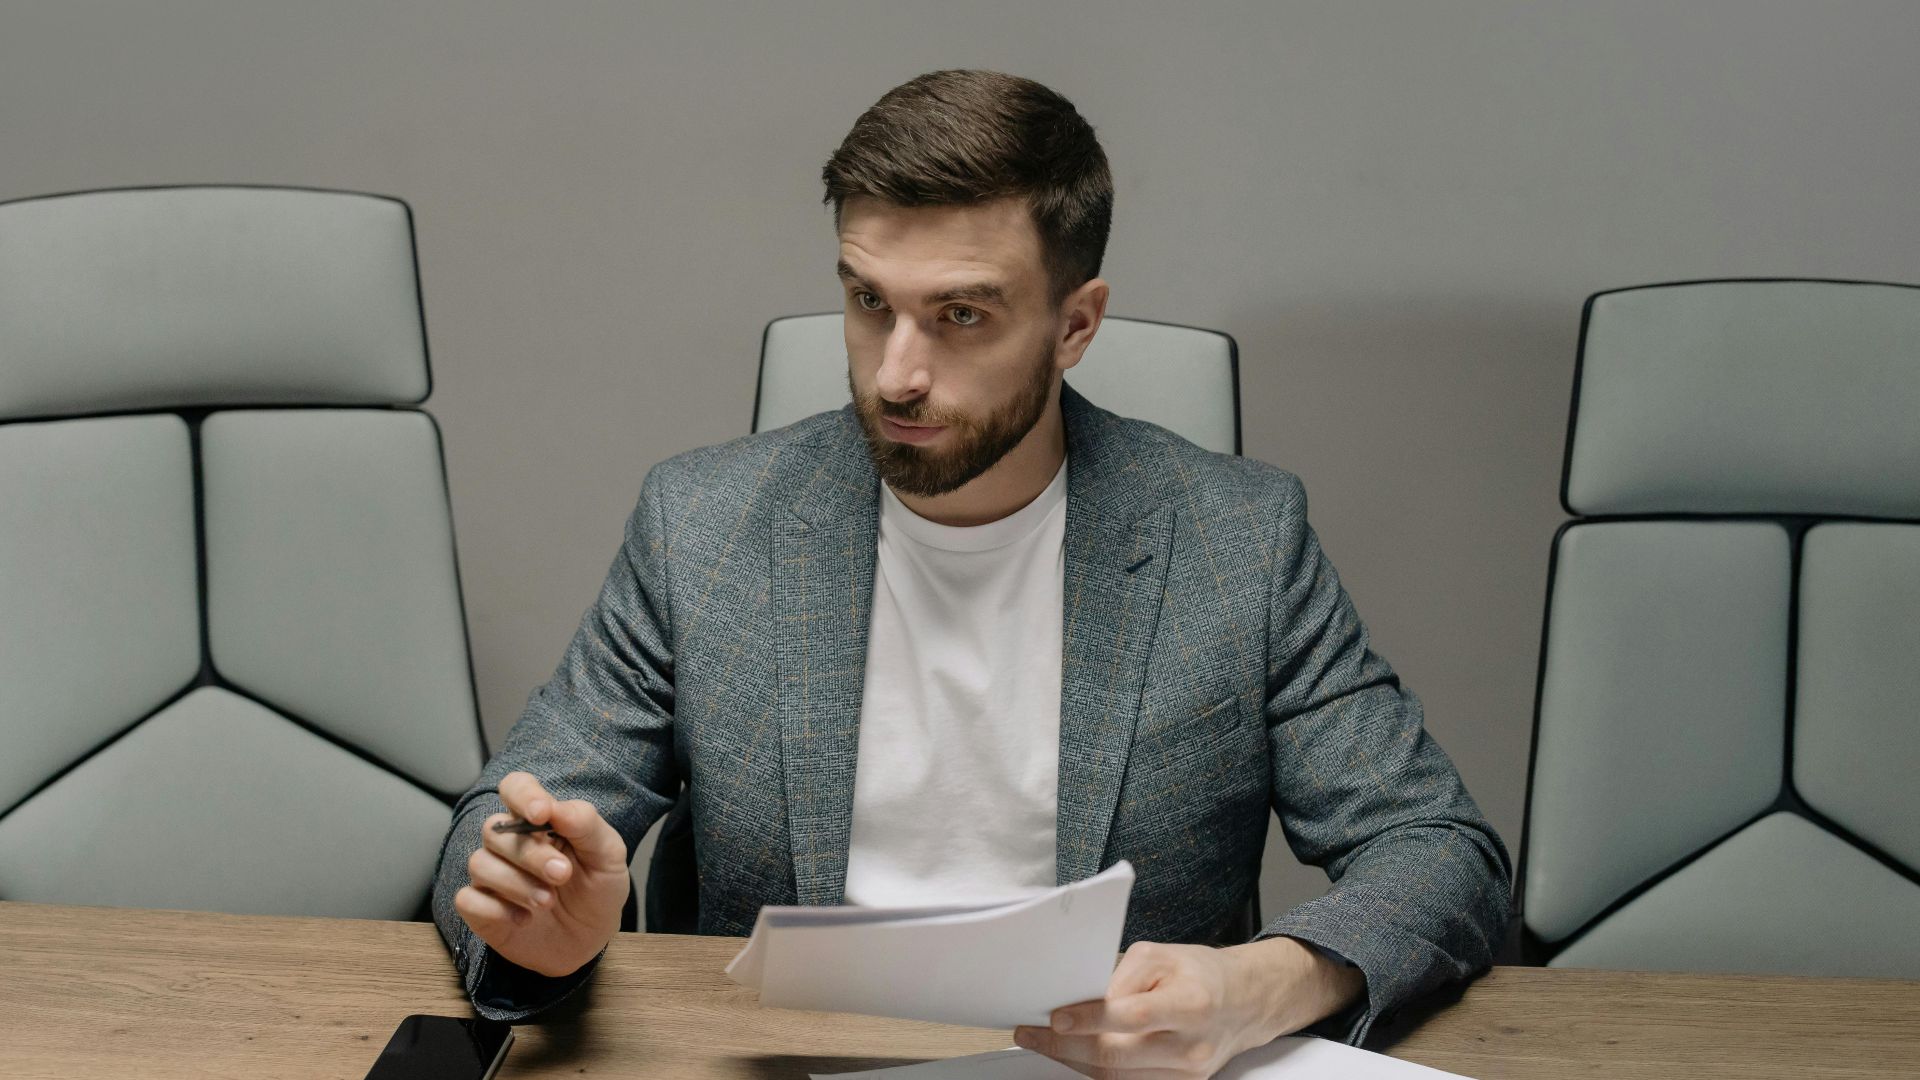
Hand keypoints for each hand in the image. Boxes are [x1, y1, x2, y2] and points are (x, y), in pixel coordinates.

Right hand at [453, 770, 630, 976]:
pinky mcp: (480, 908)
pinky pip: (468, 899)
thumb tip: (556, 807)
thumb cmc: (598, 889)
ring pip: (479, 863)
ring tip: (548, 902)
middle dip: (530, 854)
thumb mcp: (609, 857)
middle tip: (562, 875)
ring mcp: (491, 875)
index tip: (541, 814)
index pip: (516, 787)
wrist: (591, 939)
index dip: (523, 795)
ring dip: (517, 884)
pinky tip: (524, 919)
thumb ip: (586, 825)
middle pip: (495, 829)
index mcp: (540, 820)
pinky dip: (496, 910)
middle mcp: (509, 842)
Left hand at [1012, 937, 1363, 1078]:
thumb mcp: (1160, 955)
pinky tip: (1075, 1054)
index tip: (1056, 1017)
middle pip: (1116, 1056)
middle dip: (1064, 1046)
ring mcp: (1187, 1074)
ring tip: (1044, 1041)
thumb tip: (1078, 998)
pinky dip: (1096, 1070)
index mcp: (1191, 1003)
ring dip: (1073, 1061)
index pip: (1133, 1016)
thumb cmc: (1199, 973)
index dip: (1090, 1018)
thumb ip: (1119, 977)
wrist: (1244, 1002)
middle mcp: (1191, 1046)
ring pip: (1116, 1076)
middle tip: (1031, 1033)